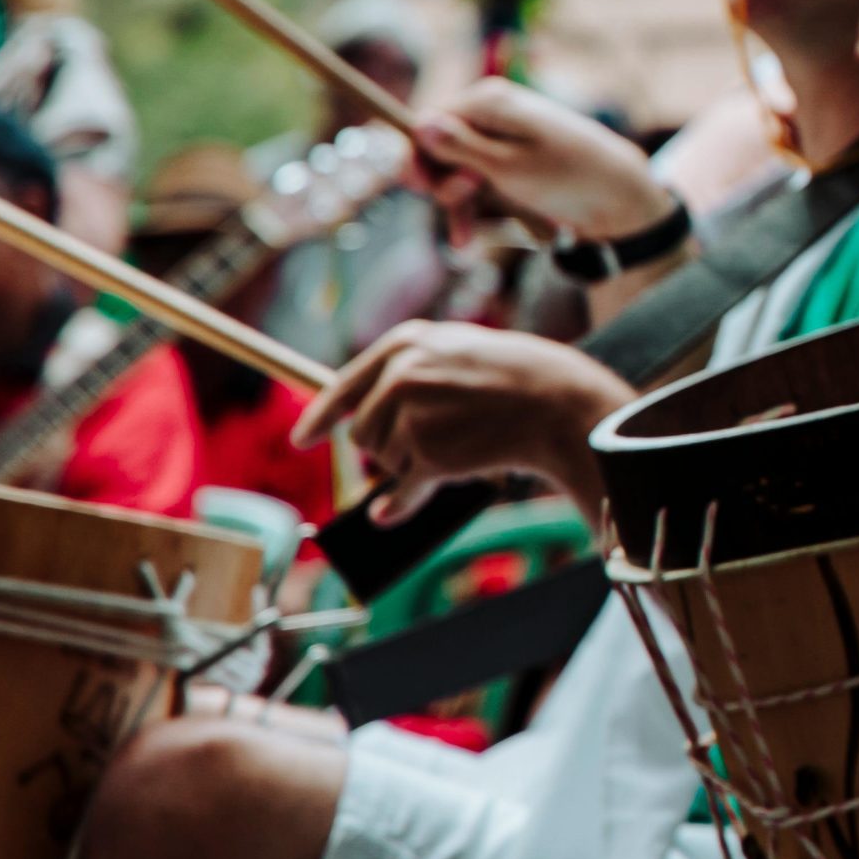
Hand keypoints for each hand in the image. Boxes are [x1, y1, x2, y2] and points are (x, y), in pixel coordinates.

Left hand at [288, 320, 635, 521]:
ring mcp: (411, 416)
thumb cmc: (515, 378)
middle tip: (437, 440)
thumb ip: (412, 376)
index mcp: (405, 345)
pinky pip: (401, 491)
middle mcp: (400, 376)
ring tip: (459, 447)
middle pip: (364, 432)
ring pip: (387, 460)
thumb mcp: (457, 353)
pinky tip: (392, 513)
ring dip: (414, 464)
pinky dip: (400, 505)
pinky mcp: (427, 454)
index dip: (321, 417)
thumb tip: (368, 427)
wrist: (555, 403)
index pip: (345, 385)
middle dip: (390, 445)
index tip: (303, 440)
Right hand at [410, 78, 672, 244]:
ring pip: (461, 172)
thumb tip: (420, 125)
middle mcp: (494, 113)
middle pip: (441, 149)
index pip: (428, 122)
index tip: (423, 190)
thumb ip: (461, 148)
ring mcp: (505, 139)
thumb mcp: (507, 167)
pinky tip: (472, 240)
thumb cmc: (567, 178)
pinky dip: (480, 209)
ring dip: (461, 207)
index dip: (419, 158)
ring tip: (465, 240)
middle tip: (457, 210)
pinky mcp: (516, 164)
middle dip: (443, 186)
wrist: (622, 200)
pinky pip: (483, 184)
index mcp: (489, 101)